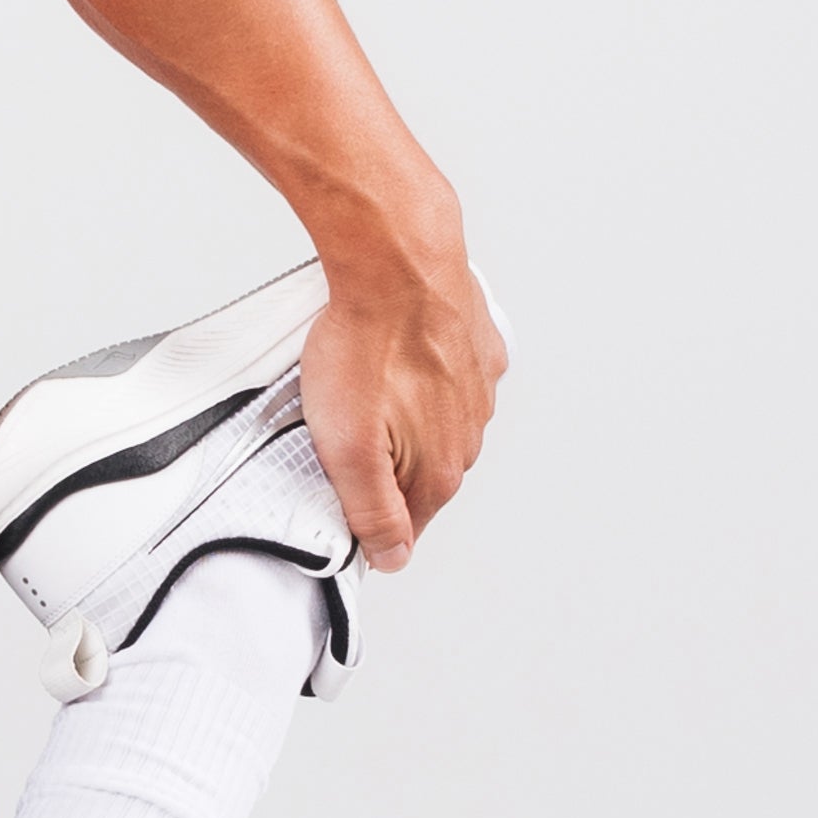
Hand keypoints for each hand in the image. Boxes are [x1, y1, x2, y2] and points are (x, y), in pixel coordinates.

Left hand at [299, 250, 508, 569]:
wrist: (398, 260)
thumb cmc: (367, 345)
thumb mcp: (349, 450)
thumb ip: (372, 513)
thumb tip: (393, 557)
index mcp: (441, 469)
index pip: (406, 524)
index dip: (368, 515)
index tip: (338, 488)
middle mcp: (471, 434)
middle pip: (419, 474)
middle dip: (382, 463)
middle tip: (341, 431)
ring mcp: (479, 388)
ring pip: (435, 424)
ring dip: (403, 416)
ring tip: (365, 386)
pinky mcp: (477, 346)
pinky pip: (448, 376)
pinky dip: (423, 373)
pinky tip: (395, 356)